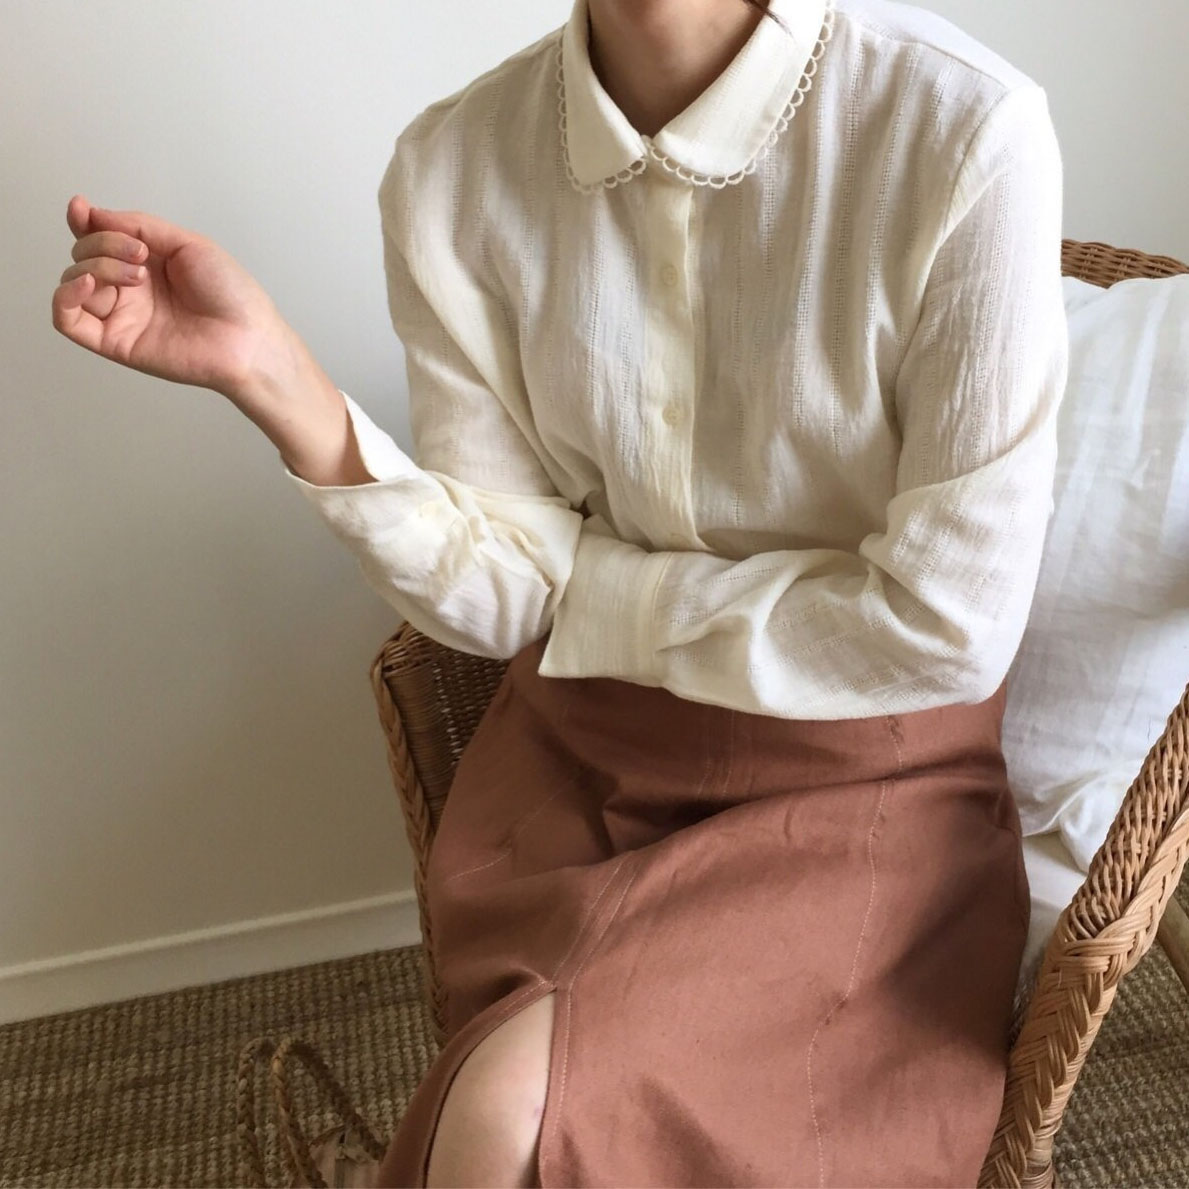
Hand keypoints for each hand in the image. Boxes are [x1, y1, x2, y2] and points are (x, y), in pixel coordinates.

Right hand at [51, 194, 296, 399]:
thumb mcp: (187, 243)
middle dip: (103, 243)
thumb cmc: (231, 294)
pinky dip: (65, 296)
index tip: (80, 208)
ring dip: (95, 265)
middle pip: (83, 253)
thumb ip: (139, 226)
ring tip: (136, 275)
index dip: (82, 220)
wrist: (248, 336)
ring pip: (73, 280)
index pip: (97, 237)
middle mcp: (129, 288)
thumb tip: (94, 214)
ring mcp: (120, 315)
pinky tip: (88, 283)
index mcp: (146, 262)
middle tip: (140, 256)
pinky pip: (66, 320)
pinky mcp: (114, 342)